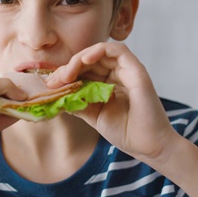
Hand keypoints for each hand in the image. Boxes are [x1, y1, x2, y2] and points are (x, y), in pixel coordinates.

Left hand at [47, 42, 178, 162]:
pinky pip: (118, 50)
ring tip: (68, 73)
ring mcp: (127, 71)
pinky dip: (99, 50)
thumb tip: (56, 93)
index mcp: (108, 83)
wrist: (147, 146)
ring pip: (101, 51)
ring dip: (80, 58)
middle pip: (89, 59)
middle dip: (69, 67)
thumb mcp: (93, 114)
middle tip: (55, 80)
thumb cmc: (125, 131)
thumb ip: (77, 101)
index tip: (50, 84)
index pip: (84, 69)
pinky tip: (85, 60)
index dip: (66, 73)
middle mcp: (117, 74)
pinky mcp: (136, 71)